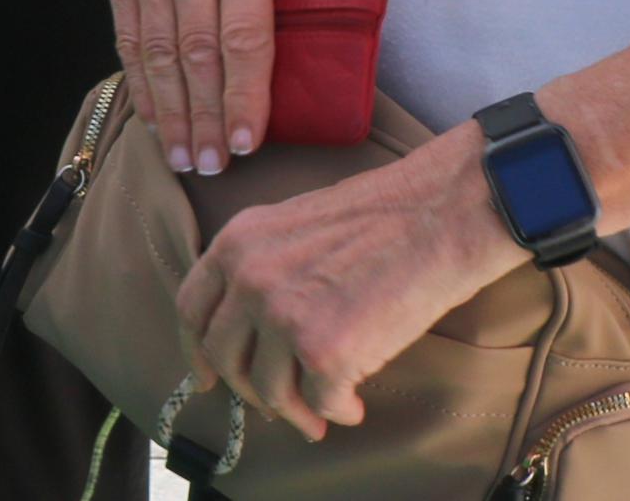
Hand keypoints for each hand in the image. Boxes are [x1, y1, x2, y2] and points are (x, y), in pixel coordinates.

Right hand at [108, 0, 309, 177]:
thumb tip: (300, 65)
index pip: (245, 37)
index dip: (246, 96)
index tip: (248, 142)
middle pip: (198, 54)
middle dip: (206, 118)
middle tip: (212, 168)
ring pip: (159, 52)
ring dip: (171, 112)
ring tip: (183, 157)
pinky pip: (128, 36)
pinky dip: (141, 83)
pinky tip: (153, 118)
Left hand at [178, 131, 519, 441]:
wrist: (437, 215)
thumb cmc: (379, 219)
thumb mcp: (291, 227)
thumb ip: (261, 269)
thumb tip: (250, 332)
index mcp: (237, 243)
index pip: (192, 310)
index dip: (196, 352)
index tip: (207, 379)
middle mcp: (250, 279)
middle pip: (225, 357)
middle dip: (250, 391)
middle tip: (278, 406)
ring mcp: (284, 316)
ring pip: (270, 391)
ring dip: (296, 412)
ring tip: (322, 413)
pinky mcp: (325, 352)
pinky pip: (321, 404)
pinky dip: (338, 413)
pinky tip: (354, 405)